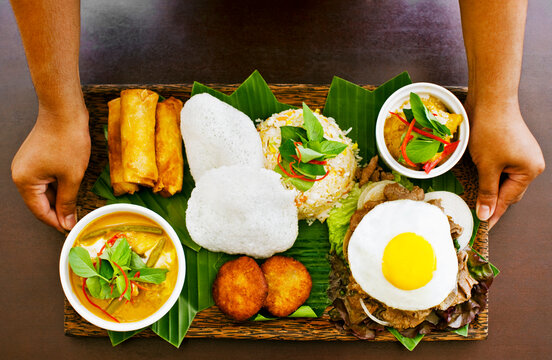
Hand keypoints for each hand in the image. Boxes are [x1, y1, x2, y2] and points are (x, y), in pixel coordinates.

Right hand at [11, 105, 89, 230]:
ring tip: (75, 207)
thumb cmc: (67, 141)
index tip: (71, 230)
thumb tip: (67, 222)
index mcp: (24, 181)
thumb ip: (68, 202)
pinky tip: (70, 189)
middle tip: (75, 220)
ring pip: (43, 191)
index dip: (56, 222)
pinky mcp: (34, 158)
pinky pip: (45, 179)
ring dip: (58, 199)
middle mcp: (20, 174)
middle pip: (39, 202)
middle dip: (57, 212)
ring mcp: (26, 165)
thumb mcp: (72, 177)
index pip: (40, 211)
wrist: (64, 111)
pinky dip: (57, 186)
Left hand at [467, 98, 543, 228]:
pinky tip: (476, 174)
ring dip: (488, 185)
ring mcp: (521, 154)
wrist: (489, 100)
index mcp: (529, 171)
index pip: (508, 200)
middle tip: (473, 211)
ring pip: (502, 179)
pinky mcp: (510, 146)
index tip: (482, 226)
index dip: (494, 213)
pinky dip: (489, 173)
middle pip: (507, 191)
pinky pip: (500, 166)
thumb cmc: (490, 131)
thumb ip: (486, 192)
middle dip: (491, 199)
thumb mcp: (486, 166)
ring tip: (472, 193)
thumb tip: (485, 214)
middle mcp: (530, 163)